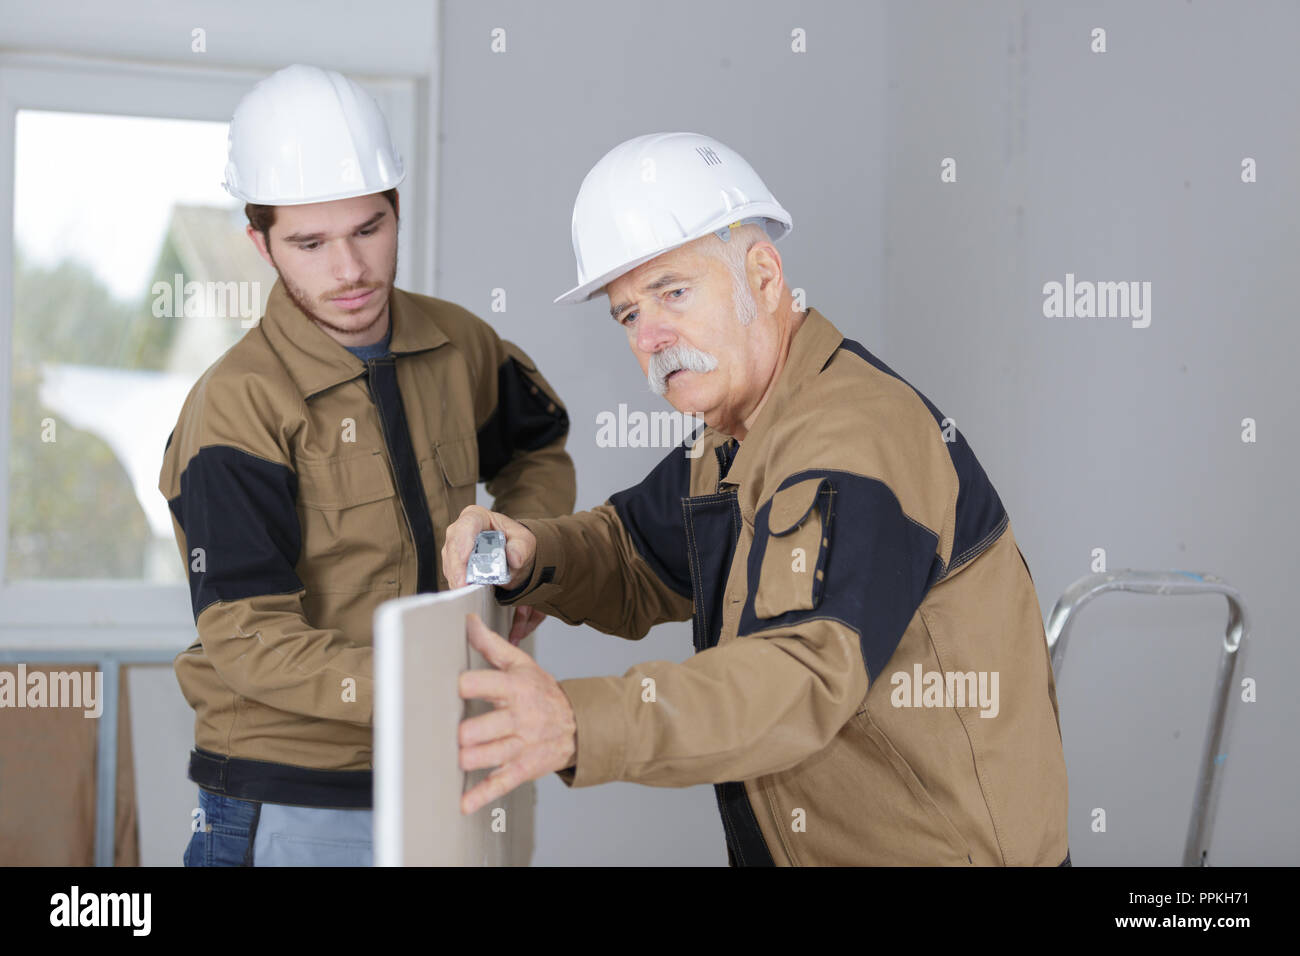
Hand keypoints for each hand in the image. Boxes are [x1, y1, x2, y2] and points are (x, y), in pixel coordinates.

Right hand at [442, 505, 536, 589]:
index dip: (464, 540)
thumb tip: (515, 557)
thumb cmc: (515, 543)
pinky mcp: (453, 564)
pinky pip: (451, 573)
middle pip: (453, 544)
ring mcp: (455, 547)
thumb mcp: (524, 542)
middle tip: (463, 583)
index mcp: (478, 517)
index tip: (464, 557)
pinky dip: (457, 583)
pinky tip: (464, 591)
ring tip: (464, 590)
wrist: (513, 557)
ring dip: (456, 577)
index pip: (468, 523)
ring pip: (449, 561)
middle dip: (457, 566)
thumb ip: (521, 547)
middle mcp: (461, 529)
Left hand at [457, 613, 576, 814]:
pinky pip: (502, 783)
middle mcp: (519, 717)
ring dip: (478, 759)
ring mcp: (522, 745)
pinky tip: (465, 804)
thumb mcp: (521, 664)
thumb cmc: (542, 692)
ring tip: (460, 760)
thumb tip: (469, 622)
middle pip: (493, 724)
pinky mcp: (523, 768)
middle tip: (458, 732)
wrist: (579, 724)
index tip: (453, 686)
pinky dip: (483, 795)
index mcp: (516, 688)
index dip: (471, 685)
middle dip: (474, 730)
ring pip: (497, 754)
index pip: (491, 684)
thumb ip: (491, 645)